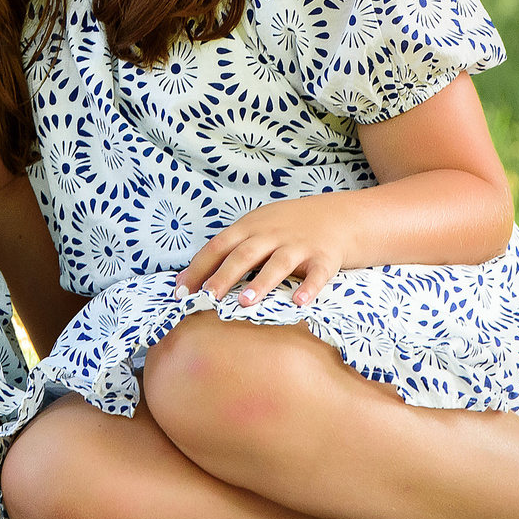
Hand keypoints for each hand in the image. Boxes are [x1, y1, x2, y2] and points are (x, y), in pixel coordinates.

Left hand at [176, 200, 345, 307]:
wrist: (337, 216)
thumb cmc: (286, 228)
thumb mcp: (256, 229)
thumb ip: (226, 251)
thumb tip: (186, 280)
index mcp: (250, 227)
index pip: (218, 246)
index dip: (198, 268)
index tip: (181, 291)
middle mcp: (272, 235)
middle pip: (244, 255)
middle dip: (224, 276)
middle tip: (206, 298)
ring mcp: (299, 246)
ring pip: (278, 264)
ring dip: (262, 283)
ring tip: (246, 303)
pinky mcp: (324, 257)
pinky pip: (317, 274)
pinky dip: (309, 287)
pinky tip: (299, 302)